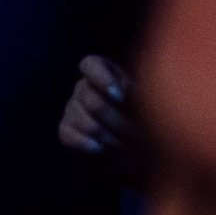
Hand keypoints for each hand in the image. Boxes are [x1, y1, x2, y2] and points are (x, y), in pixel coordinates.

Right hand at [58, 55, 146, 172]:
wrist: (141, 148)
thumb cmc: (149, 120)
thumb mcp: (149, 104)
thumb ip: (139, 96)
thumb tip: (127, 94)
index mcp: (104, 72)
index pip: (90, 65)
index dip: (102, 80)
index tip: (120, 98)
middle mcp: (84, 87)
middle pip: (91, 101)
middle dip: (118, 122)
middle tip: (139, 136)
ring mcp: (72, 108)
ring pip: (84, 122)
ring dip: (109, 138)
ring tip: (129, 146)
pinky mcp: (66, 130)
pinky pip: (68, 135)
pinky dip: (86, 144)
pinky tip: (101, 149)